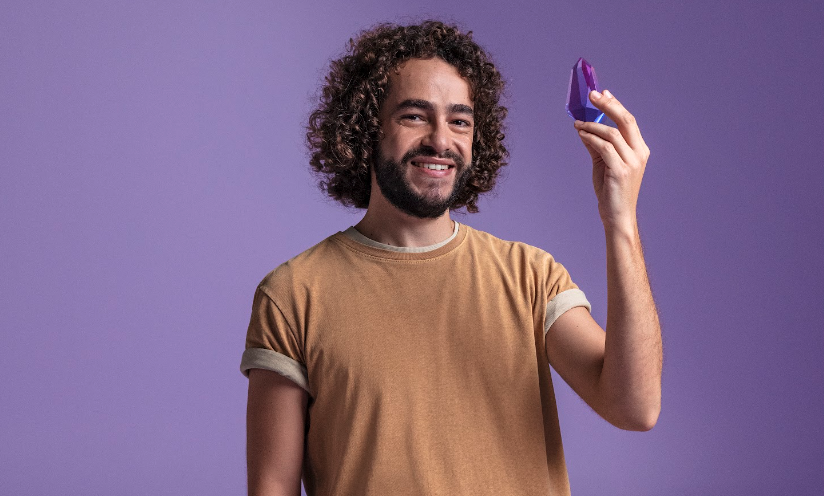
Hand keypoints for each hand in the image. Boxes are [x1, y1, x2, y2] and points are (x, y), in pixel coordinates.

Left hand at [574, 90, 649, 233]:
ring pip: (612, 133)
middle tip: (591, 96)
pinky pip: (604, 147)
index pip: (629, 121)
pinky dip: (591, 138)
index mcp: (639, 149)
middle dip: (608, 105)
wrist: (616, 215)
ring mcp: (632, 162)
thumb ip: (597, 145)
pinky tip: (581, 135)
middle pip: (626, 120)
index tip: (602, 93)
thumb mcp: (604, 163)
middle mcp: (639, 153)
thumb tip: (585, 127)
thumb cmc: (611, 190)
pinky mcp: (621, 171)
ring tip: (578, 123)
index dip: (616, 104)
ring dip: (592, 125)